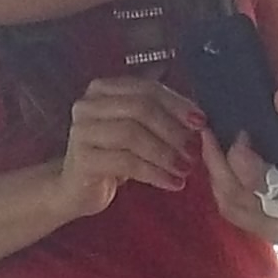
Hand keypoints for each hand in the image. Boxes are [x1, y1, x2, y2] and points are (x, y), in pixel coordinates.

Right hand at [55, 75, 204, 210]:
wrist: (77, 189)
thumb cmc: (112, 157)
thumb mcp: (136, 130)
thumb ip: (159, 116)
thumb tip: (198, 118)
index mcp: (103, 89)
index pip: (147, 88)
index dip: (177, 104)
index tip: (200, 122)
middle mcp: (88, 105)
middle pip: (140, 108)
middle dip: (172, 129)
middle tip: (193, 150)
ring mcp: (81, 131)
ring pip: (133, 135)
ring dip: (165, 153)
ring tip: (185, 169)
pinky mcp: (82, 159)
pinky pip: (126, 162)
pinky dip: (154, 173)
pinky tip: (171, 183)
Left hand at [204, 91, 277, 241]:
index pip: (259, 181)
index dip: (242, 155)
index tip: (242, 132)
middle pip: (235, 195)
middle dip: (217, 162)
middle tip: (208, 134)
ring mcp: (269, 230)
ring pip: (228, 204)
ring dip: (216, 173)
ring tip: (210, 145)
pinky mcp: (260, 231)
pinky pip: (231, 210)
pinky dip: (222, 185)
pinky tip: (219, 165)